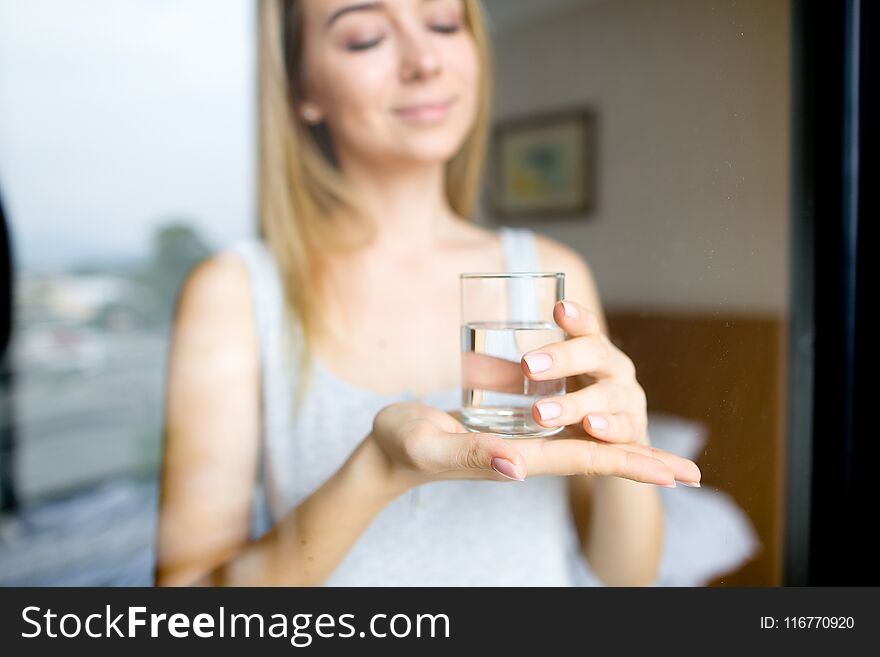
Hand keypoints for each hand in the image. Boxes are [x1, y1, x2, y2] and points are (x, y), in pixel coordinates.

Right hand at [368, 399, 699, 491]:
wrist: (388, 450)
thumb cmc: (402, 445)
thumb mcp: (429, 444)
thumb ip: (468, 455)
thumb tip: (517, 465)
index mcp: (516, 457)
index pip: (585, 460)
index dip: (632, 462)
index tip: (675, 472)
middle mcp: (527, 454)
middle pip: (597, 457)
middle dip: (644, 463)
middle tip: (693, 473)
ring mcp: (519, 445)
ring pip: (583, 444)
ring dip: (624, 448)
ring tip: (662, 456)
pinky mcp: (508, 432)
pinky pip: (559, 430)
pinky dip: (590, 427)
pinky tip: (602, 422)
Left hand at [518, 298, 701, 485]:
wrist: (616, 449)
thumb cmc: (570, 404)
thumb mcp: (541, 387)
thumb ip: (509, 375)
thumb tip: (468, 363)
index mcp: (591, 352)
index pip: (586, 327)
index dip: (576, 317)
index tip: (558, 308)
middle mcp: (614, 370)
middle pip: (597, 354)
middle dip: (564, 358)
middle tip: (527, 366)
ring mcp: (627, 400)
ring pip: (608, 395)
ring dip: (575, 403)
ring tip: (542, 412)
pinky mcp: (633, 433)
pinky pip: (625, 430)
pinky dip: (610, 428)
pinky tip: (591, 428)